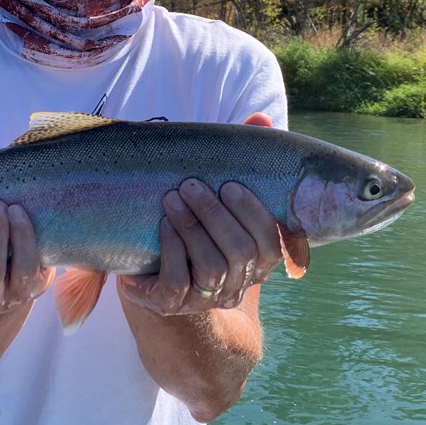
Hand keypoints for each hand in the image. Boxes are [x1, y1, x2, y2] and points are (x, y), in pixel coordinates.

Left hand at [118, 112, 281, 313]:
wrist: (154, 279)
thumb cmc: (193, 225)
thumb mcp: (217, 197)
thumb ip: (242, 162)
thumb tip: (261, 118)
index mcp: (256, 259)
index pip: (271, 244)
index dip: (254, 215)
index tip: (230, 185)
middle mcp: (237, 282)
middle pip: (241, 253)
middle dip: (216, 216)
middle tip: (190, 185)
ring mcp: (205, 298)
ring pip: (211, 268)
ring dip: (192, 228)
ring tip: (172, 198)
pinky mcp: (171, 305)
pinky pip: (177, 284)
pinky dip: (172, 251)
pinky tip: (164, 227)